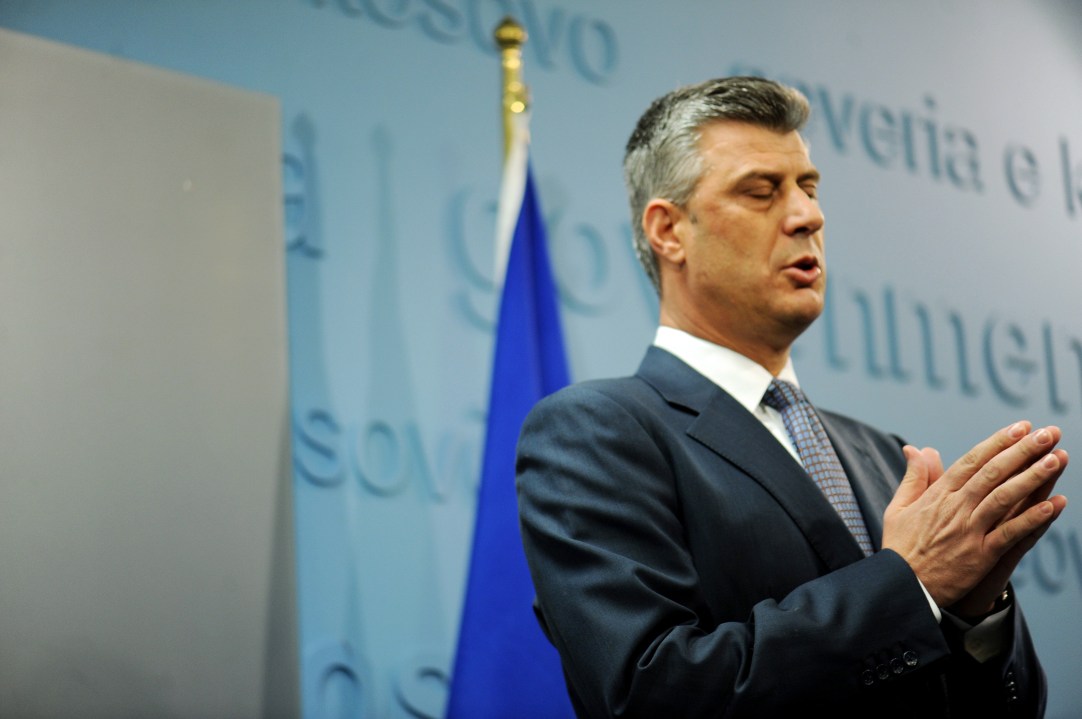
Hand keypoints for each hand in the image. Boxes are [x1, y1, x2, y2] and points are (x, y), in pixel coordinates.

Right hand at [881, 422, 1068, 608]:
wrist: (902, 586)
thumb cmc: (900, 547)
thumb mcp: (899, 507)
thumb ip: (914, 477)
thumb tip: (917, 449)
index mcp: (938, 495)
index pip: (972, 461)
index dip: (998, 442)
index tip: (1020, 427)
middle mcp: (956, 508)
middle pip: (993, 473)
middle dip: (1022, 451)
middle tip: (1047, 433)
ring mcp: (969, 531)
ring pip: (1004, 497)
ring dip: (1032, 477)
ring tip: (1056, 459)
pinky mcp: (980, 555)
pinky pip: (1010, 533)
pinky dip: (1032, 518)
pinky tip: (1053, 505)